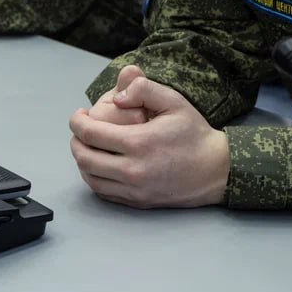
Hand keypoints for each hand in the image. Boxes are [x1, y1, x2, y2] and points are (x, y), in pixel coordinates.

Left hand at [69, 66, 229, 208]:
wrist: (216, 170)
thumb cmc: (194, 134)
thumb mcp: (173, 101)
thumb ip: (143, 89)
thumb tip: (117, 96)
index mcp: (138, 143)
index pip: (90, 134)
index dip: (77, 122)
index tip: (79, 115)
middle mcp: (132, 171)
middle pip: (84, 158)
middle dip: (75, 141)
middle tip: (80, 129)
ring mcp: (134, 190)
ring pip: (90, 178)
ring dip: (82, 160)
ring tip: (88, 146)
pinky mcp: (138, 202)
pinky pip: (104, 192)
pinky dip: (95, 177)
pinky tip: (101, 164)